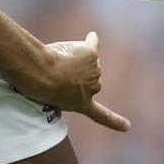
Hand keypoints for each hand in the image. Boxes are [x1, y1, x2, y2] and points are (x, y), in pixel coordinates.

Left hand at [13, 31, 129, 132]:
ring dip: (74, 57)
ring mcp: (94, 71)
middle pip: (88, 77)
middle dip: (77, 73)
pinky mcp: (91, 55)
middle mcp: (93, 89)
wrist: (39, 74)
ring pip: (87, 60)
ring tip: (56, 59)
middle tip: (56, 71)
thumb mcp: (48, 92)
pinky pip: (92, 43)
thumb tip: (62, 74)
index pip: (100, 116)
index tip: (127, 127)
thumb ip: (59, 87)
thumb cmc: (36, 85)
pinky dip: (91, 40)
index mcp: (80, 104)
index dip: (114, 122)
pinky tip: (91, 36)